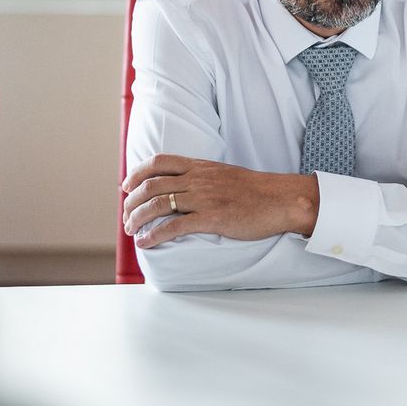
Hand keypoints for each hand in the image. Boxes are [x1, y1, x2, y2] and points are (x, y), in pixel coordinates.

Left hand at [121, 154, 319, 248]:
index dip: (137, 174)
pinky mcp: (212, 218)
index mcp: (201, 166)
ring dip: (137, 219)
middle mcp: (198, 179)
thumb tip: (186, 187)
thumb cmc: (256, 190)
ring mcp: (204, 198)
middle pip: (152, 185)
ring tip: (130, 230)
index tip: (126, 186)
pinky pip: (174, 226)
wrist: (281, 199)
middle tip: (126, 216)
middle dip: (131, 202)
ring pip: (158, 205)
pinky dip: (154, 235)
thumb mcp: (225, 174)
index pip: (159, 162)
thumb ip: (203, 178)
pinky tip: (146, 243)